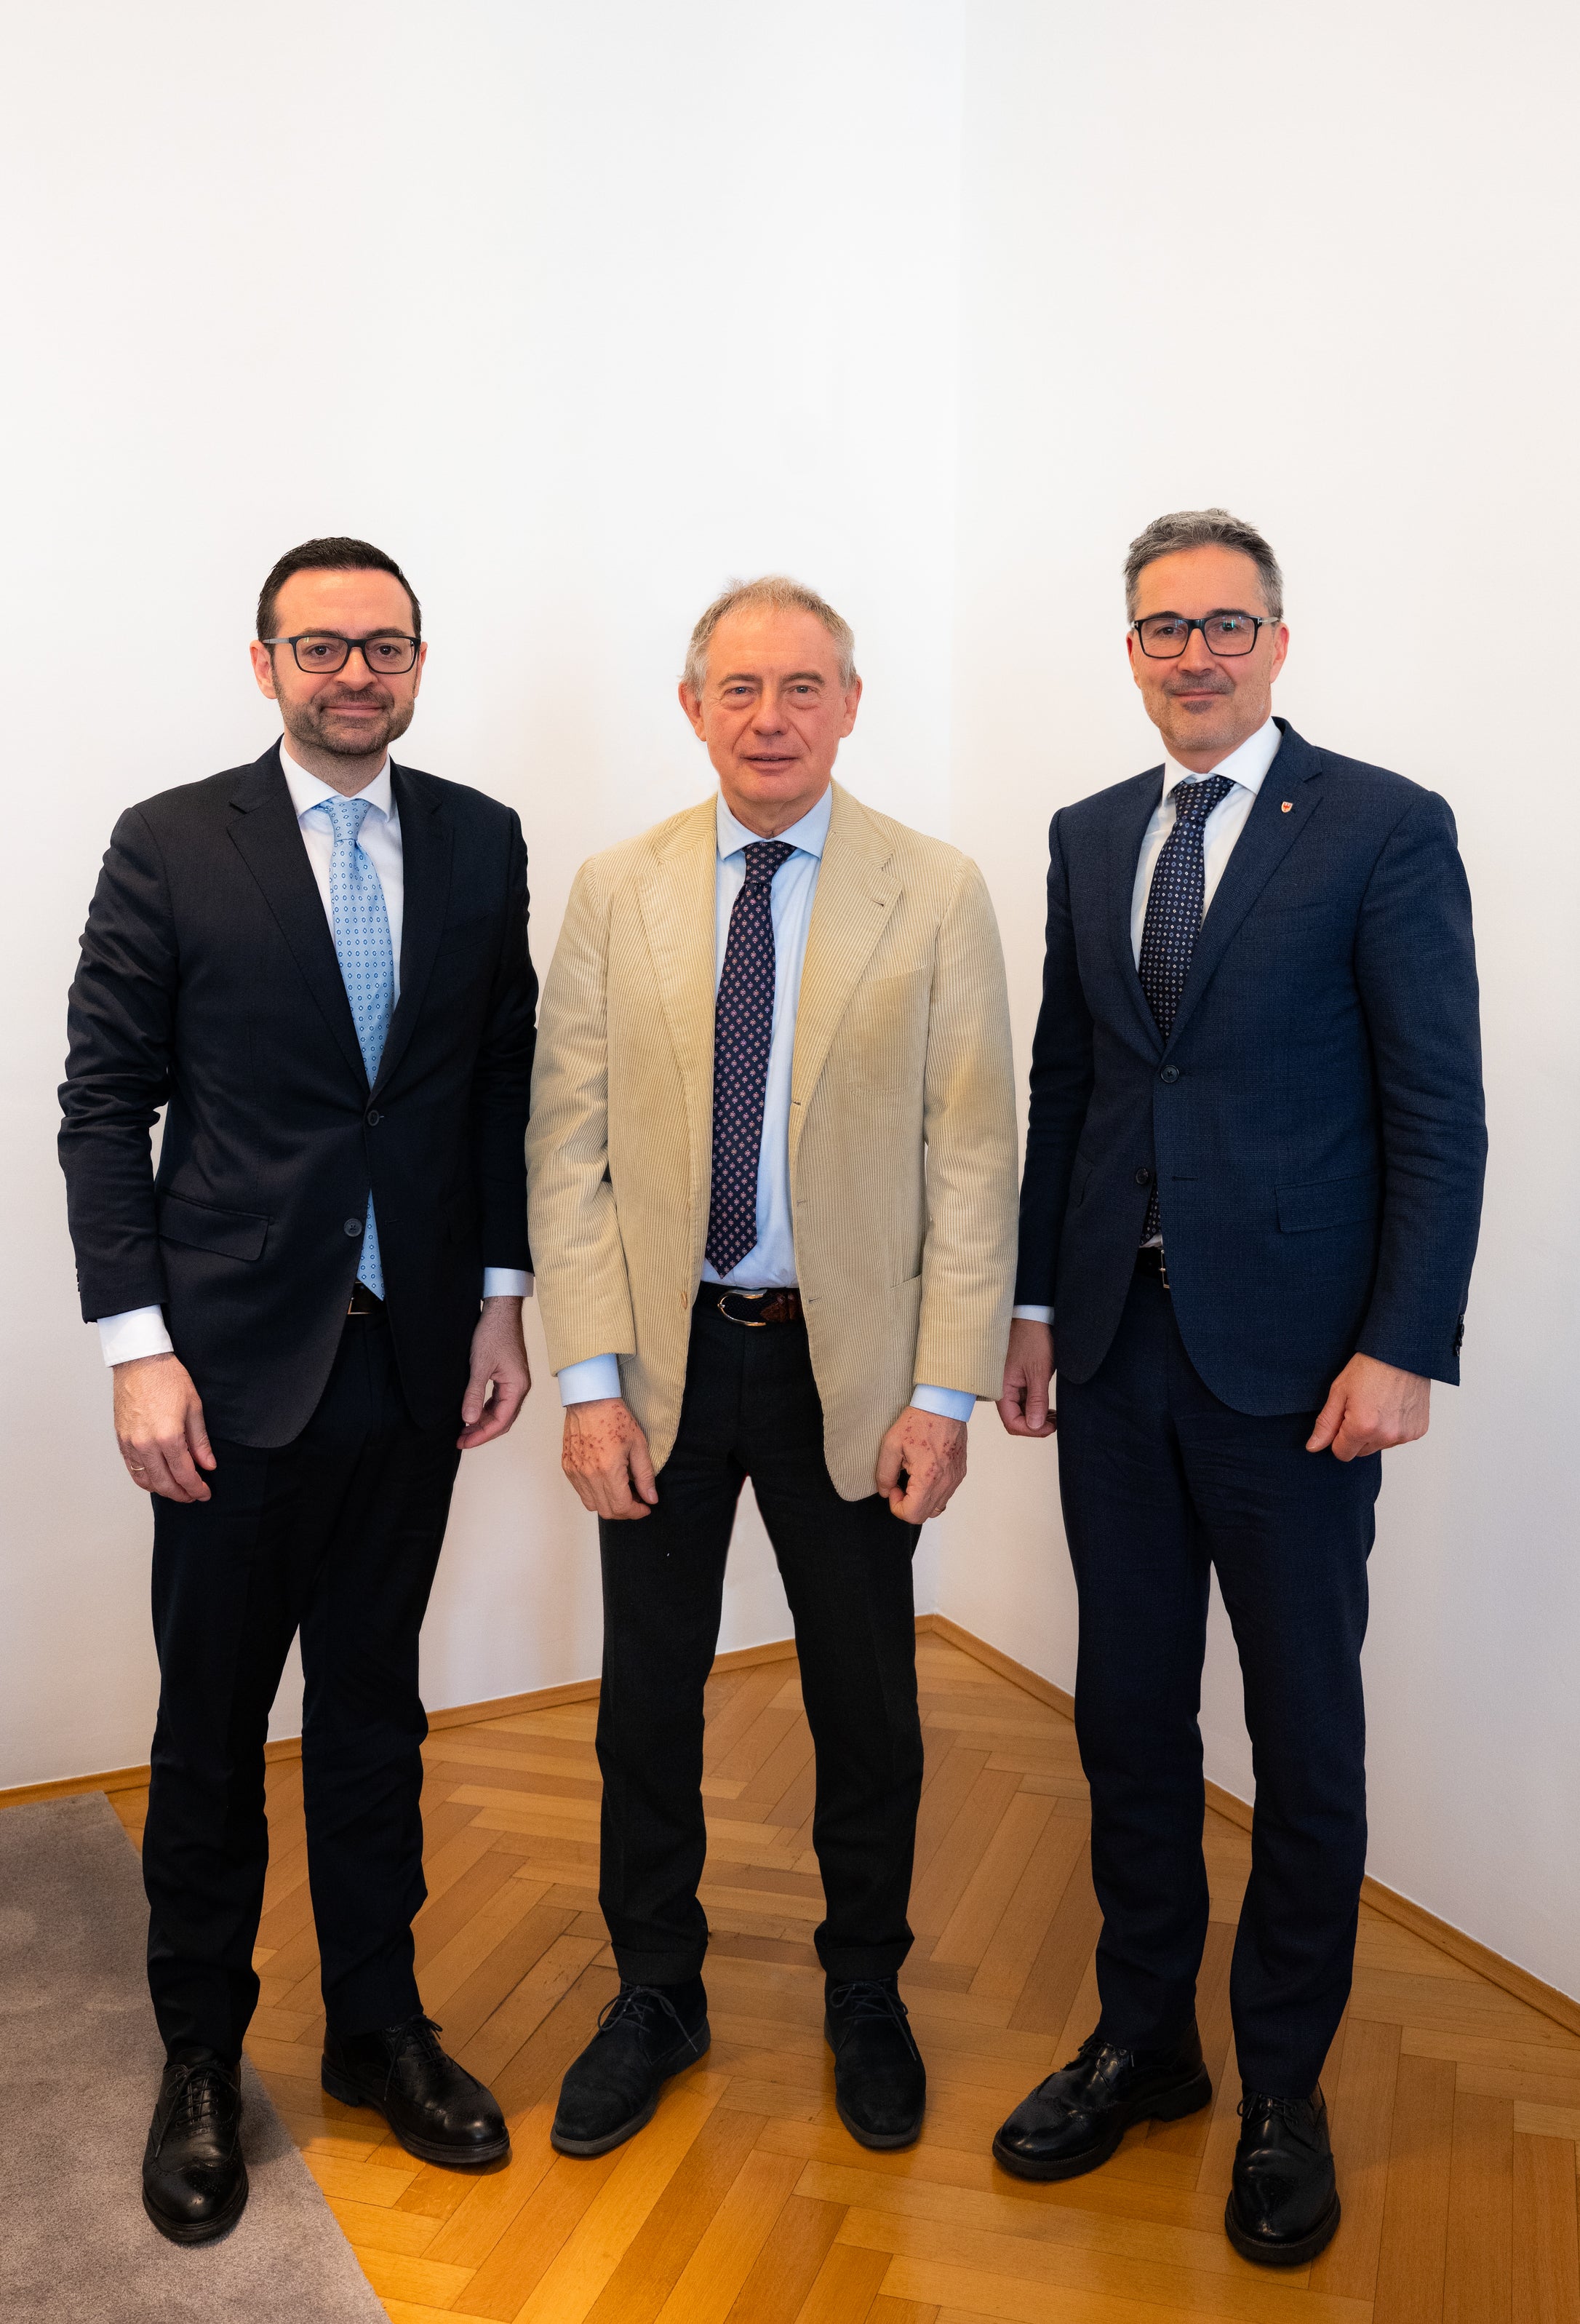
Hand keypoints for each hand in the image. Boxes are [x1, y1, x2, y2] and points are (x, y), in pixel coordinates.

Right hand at [113, 1353, 215, 1501]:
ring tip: (177, 1489)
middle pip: (164, 1483)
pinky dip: (145, 1479)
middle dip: (181, 1494)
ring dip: (163, 1490)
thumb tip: (207, 1464)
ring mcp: (131, 1443)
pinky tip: (157, 1479)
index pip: (184, 1474)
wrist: (140, 1361)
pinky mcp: (121, 1439)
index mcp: (168, 1437)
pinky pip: (132, 1469)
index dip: (196, 1488)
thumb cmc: (168, 1378)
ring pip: (146, 1480)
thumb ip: (200, 1441)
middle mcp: (146, 1444)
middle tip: (193, 1495)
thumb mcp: (194, 1408)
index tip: (204, 1493)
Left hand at [458, 1296, 532, 1449]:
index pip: (501, 1421)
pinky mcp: (508, 1376)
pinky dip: (485, 1409)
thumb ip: (474, 1394)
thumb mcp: (479, 1366)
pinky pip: (498, 1400)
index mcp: (517, 1387)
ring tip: (463, 1430)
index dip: (482, 1435)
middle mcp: (520, 1388)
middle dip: (482, 1432)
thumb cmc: (493, 1334)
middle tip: (460, 1440)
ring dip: (483, 1422)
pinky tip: (472, 1412)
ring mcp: (515, 1382)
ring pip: (500, 1411)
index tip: (463, 1441)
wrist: (500, 1311)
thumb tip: (468, 1420)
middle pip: (503, 1420)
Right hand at [562, 1397, 657, 1519]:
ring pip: (592, 1505)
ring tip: (622, 1491)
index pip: (622, 1507)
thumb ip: (645, 1475)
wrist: (589, 1400)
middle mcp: (588, 1475)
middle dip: (625, 1511)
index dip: (637, 1512)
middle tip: (637, 1500)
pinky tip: (606, 1481)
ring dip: (609, 1505)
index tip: (646, 1507)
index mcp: (608, 1470)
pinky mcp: (567, 1467)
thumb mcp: (638, 1444)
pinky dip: (595, 1494)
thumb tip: (651, 1498)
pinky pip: (581, 1492)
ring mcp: (574, 1472)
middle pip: (607, 1511)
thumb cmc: (615, 1417)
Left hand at [875, 1405, 968, 1522]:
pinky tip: (924, 1473)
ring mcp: (955, 1479)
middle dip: (907, 1505)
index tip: (892, 1487)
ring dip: (920, 1501)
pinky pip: (946, 1494)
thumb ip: (884, 1473)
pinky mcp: (960, 1473)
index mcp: (928, 1478)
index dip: (896, 1506)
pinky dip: (932, 1492)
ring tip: (912, 1479)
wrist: (944, 1404)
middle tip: (899, 1483)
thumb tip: (884, 1491)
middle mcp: (946, 1483)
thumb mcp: (891, 1444)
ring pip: (937, 1508)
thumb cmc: (918, 1421)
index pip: (912, 1514)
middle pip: (924, 1515)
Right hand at [998, 1318, 1055, 1437]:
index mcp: (1002, 1388)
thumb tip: (1034, 1426)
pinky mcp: (1017, 1380)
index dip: (1032, 1430)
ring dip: (1037, 1417)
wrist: (1032, 1316)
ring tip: (1055, 1417)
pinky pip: (1023, 1401)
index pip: (1012, 1422)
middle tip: (1056, 1423)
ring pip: (1020, 1412)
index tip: (1051, 1427)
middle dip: (1035, 1425)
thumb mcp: (1038, 1372)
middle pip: (1015, 1419)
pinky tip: (1049, 1408)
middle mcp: (1002, 1389)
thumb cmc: (1032, 1339)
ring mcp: (1009, 1385)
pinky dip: (1036, 1407)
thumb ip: (1036, 1401)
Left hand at [1307, 1353, 1430, 1461]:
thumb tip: (1313, 1447)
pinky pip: (1398, 1439)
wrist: (1401, 1352)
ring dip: (1375, 1433)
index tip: (1342, 1418)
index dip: (1337, 1438)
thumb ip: (1325, 1424)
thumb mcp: (1339, 1392)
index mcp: (1363, 1427)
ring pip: (1380, 1445)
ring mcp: (1405, 1434)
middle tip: (1360, 1408)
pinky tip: (1391, 1406)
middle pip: (1361, 1452)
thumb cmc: (1370, 1367)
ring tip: (1377, 1404)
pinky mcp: (1418, 1430)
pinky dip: (1392, 1428)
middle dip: (1356, 1436)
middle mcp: (1386, 1435)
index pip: (1342, 1454)